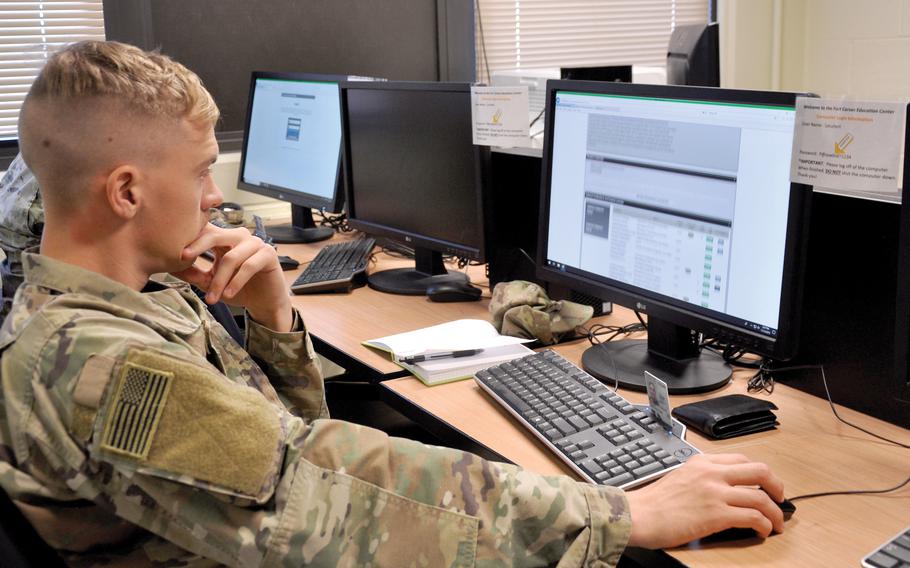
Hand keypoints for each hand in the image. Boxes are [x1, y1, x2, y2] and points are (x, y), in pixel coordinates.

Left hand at [172, 223, 292, 331]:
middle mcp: (239, 237)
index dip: (190, 236)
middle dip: (198, 246)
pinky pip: (249, 266)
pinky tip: (228, 294)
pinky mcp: (268, 254)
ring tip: (212, 298)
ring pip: (231, 257)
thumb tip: (170, 268)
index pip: (206, 231)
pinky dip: (236, 281)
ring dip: (219, 280)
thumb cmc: (238, 288)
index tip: (174, 250)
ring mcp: (255, 243)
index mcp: (225, 239)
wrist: (264, 302)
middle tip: (183, 257)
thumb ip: (194, 273)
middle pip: (216, 235)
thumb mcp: (211, 282)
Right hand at [625, 453, 785, 548]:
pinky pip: (753, 517)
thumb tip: (721, 490)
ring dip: (775, 513)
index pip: (741, 459)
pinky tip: (763, 531)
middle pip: (759, 471)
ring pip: (761, 497)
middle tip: (781, 498)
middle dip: (776, 486)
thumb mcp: (679, 477)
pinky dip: (765, 525)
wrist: (638, 515)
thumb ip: (701, 478)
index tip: (765, 483)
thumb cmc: (653, 502)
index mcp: (701, 462)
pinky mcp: (716, 514)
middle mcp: (711, 473)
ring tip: (777, 524)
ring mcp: (715, 493)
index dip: (760, 472)